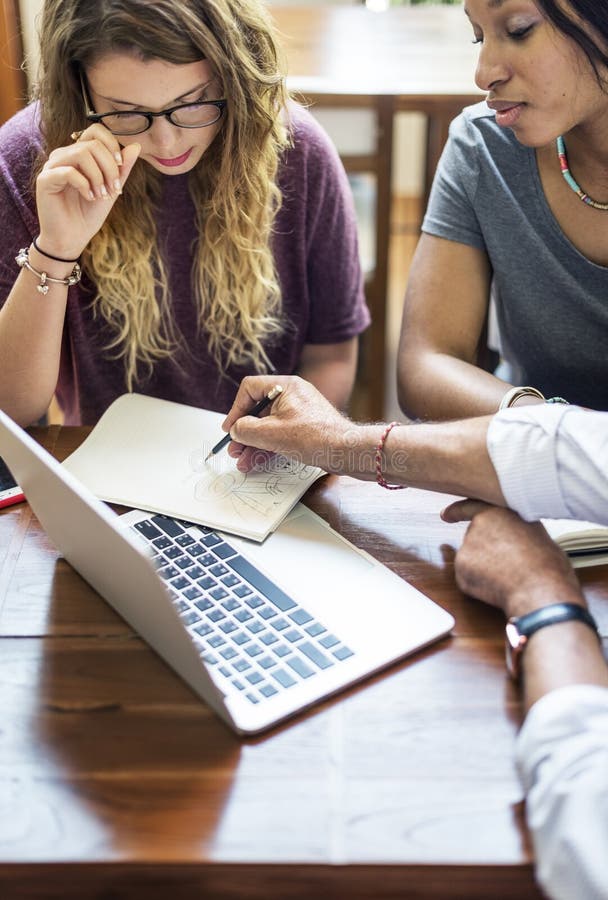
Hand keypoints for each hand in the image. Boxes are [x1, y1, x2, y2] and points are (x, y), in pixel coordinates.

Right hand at [35, 125, 140, 258]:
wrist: (72, 238)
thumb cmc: (89, 214)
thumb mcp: (111, 189)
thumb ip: (122, 169)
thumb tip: (136, 145)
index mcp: (79, 154)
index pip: (96, 131)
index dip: (112, 145)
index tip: (121, 167)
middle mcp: (64, 155)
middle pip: (92, 144)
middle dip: (109, 167)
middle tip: (113, 190)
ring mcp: (52, 166)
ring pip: (81, 154)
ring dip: (98, 176)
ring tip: (102, 196)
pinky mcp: (45, 180)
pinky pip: (68, 171)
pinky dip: (85, 185)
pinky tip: (89, 198)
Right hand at [223, 375, 352, 472]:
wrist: (346, 451)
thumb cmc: (314, 437)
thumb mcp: (271, 433)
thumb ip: (246, 429)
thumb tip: (236, 431)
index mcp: (285, 386)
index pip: (250, 389)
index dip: (236, 409)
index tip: (230, 429)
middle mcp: (292, 395)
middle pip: (258, 410)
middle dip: (244, 432)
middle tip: (234, 450)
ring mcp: (300, 412)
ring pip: (268, 425)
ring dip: (253, 443)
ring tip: (243, 461)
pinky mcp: (305, 428)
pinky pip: (280, 434)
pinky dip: (268, 446)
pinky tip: (256, 462)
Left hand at [447, 502, 584, 618]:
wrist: (541, 589)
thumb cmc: (547, 565)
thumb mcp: (535, 534)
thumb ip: (512, 530)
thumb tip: (507, 542)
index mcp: (501, 510)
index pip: (472, 506)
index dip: (458, 511)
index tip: (446, 515)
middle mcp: (480, 522)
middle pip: (475, 538)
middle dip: (485, 552)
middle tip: (506, 566)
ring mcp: (468, 543)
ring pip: (472, 559)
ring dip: (484, 568)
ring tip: (511, 576)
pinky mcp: (461, 564)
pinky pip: (467, 576)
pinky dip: (478, 584)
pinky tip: (498, 587)